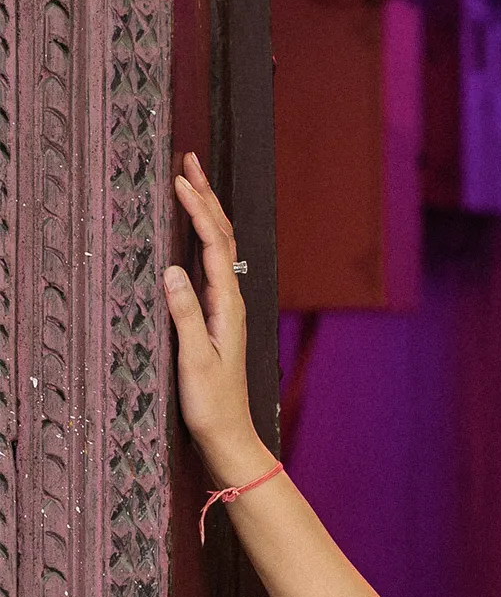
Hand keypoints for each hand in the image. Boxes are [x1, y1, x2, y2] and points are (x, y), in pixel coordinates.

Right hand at [162, 152, 265, 476]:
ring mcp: (223, 310)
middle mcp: (230, 303)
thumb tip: (173, 270)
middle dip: (207, 198)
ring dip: (205, 214)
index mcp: (228, 307)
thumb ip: (184, 316)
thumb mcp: (194, 360)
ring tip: (190, 181)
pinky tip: (190, 233)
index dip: (199, 209)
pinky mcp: (214, 320)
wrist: (229, 437)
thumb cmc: (212, 405)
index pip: (216, 246)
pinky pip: (209, 268)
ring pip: (218, 250)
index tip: (181, 177)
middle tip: (189, 159)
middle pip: (222, 239)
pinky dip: (201, 240)